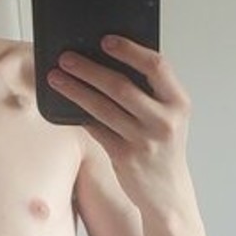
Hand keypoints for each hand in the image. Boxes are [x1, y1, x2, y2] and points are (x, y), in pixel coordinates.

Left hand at [46, 35, 191, 213]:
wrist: (168, 195)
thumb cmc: (164, 150)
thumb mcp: (169, 118)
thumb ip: (151, 93)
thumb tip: (110, 63)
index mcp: (179, 103)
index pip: (157, 66)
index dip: (130, 50)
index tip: (106, 40)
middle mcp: (164, 121)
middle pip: (121, 86)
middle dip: (89, 69)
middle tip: (66, 57)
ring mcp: (144, 141)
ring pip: (103, 107)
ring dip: (76, 90)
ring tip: (56, 78)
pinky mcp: (125, 157)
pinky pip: (97, 129)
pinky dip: (80, 115)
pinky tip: (66, 104)